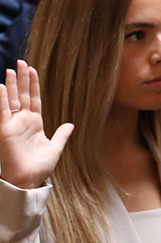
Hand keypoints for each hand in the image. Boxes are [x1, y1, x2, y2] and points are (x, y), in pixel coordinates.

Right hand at [0, 61, 72, 189]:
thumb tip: (71, 124)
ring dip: (12, 84)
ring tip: (11, 69)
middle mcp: (23, 121)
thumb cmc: (40, 167)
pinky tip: (2, 87)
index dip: (33, 85)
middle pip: (22, 95)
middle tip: (22, 62)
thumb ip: (62, 135)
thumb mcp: (55, 148)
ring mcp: (13, 125)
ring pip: (12, 100)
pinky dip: (3, 99)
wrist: (29, 180)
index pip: (34, 99)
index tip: (33, 70)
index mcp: (35, 123)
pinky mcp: (5, 130)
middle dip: (22, 79)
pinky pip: (3, 112)